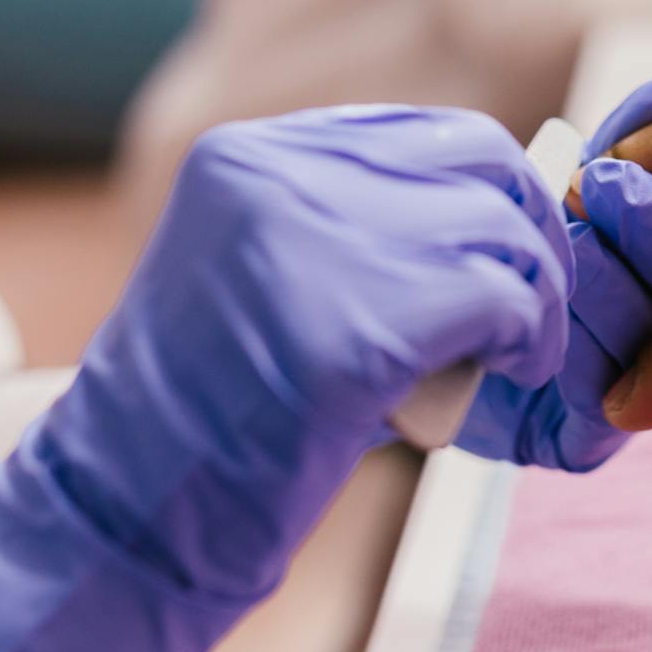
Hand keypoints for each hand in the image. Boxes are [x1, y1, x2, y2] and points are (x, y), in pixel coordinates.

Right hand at [0, 106, 571, 651]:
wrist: (116, 520)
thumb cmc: (202, 425)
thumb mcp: (265, 284)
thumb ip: (358, 232)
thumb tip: (504, 213)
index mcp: (248, 156)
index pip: (431, 131)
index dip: (492, 192)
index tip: (512, 256)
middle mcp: (277, 178)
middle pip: (480, 163)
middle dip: (530, 236)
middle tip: (532, 309)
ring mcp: (310, 248)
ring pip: (503, 231)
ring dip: (535, 299)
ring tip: (516, 356)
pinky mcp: (350, 332)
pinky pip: (500, 303)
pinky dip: (527, 341)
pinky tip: (512, 375)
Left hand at [461, 77, 651, 470]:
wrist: (366, 322)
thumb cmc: (469, 240)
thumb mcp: (545, 185)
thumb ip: (613, 145)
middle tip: (613, 184)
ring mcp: (628, 389)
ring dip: (614, 278)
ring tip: (574, 235)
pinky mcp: (581, 443)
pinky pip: (601, 397)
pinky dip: (577, 347)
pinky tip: (548, 315)